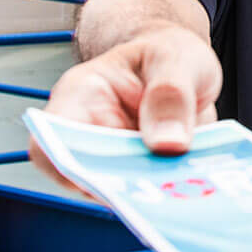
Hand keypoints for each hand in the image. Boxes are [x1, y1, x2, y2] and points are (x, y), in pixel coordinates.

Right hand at [30, 25, 221, 186]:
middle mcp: (93, 137)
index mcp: (82, 97)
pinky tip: (201, 187)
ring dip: (156, 196)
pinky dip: (176, 196)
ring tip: (189, 185)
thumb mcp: (174, 58)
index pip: (50, 140)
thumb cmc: (165, 53)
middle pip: (89, 179)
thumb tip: (168, 144)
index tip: (100, 178)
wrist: (183, 65)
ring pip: (125, 195)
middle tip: (164, 184)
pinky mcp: (147, 178)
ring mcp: (120, 162)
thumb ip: (171, 93)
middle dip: (125, 187)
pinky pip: (155, 197)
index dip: (64, 166)